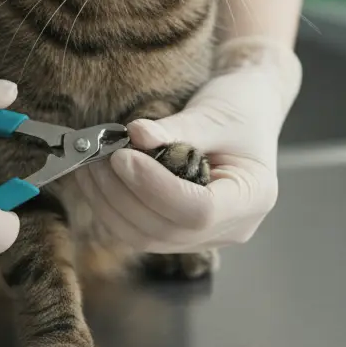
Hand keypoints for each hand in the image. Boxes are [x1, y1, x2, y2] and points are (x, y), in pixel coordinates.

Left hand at [72, 38, 301, 252]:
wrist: (248, 111)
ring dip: (111, 204)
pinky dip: (114, 208)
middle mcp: (232, 226)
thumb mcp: (215, 113)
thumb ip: (178, 129)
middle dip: (125, 195)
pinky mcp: (181, 232)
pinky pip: (141, 231)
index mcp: (253, 197)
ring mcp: (206, 235)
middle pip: (168, 230)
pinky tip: (98, 179)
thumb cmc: (241, 109)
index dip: (156, 188)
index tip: (124, 156)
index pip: (199, 211)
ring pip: (147, 237)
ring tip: (92, 165)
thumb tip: (136, 135)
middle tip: (99, 157)